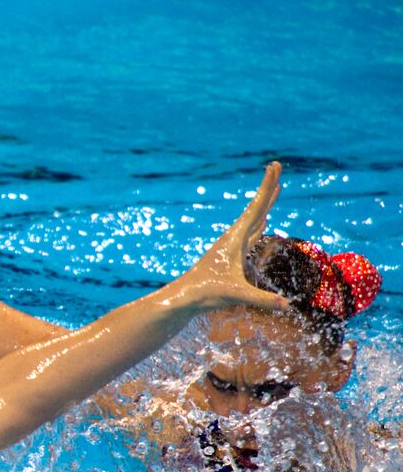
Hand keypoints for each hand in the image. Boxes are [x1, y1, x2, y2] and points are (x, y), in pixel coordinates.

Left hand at [175, 162, 290, 314]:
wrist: (184, 298)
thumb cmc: (205, 293)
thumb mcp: (235, 294)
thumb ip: (262, 299)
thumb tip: (286, 306)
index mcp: (235, 239)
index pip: (256, 208)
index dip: (267, 187)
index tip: (275, 166)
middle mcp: (233, 238)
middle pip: (256, 208)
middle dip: (267, 189)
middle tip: (276, 168)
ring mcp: (231, 246)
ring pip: (253, 219)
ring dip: (264, 204)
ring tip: (274, 190)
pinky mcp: (231, 256)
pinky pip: (250, 233)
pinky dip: (259, 223)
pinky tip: (263, 222)